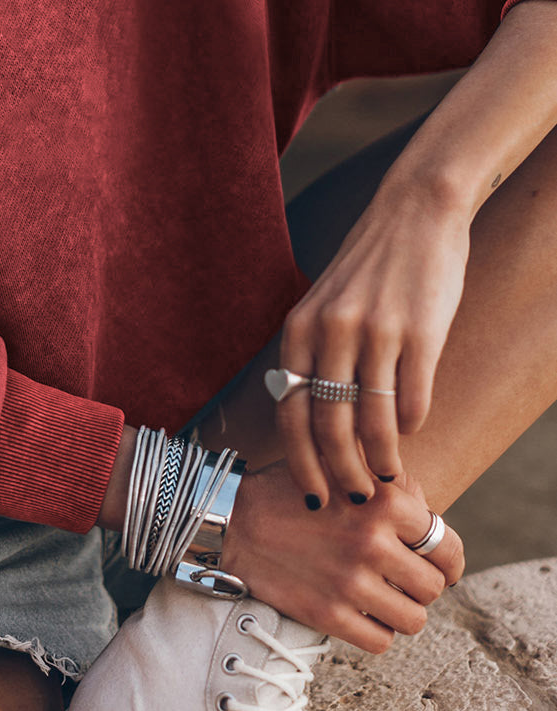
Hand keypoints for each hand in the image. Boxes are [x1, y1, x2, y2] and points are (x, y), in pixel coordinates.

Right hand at [218, 461, 464, 653]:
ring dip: (403, 612)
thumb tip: (433, 520)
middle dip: (421, 586)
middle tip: (402, 581)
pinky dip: (377, 633)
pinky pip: (381, 642)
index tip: (442, 568)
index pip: (447, 547)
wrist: (233, 521)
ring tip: (384, 599)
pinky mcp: (328, 614)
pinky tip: (362, 615)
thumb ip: (394, 488)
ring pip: (413, 620)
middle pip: (433, 587)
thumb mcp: (345, 470)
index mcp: (384, 503)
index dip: (449, 562)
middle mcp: (372, 543)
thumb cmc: (294, 493)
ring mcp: (350, 583)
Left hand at [278, 182, 469, 503]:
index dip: (300, 461)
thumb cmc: (369, 268)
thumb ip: (314, 356)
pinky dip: (411, 424)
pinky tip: (412, 430)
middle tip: (355, 498)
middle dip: (341, 474)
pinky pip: (412, 398)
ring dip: (381, 459)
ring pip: (372, 421)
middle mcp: (331, 331)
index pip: (290, 412)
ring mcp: (376, 331)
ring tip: (389, 477)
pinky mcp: (421, 331)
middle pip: (328, 426)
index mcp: (300, 329)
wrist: (415, 212)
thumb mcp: (323, 306)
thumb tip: (314, 423)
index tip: (313, 494)